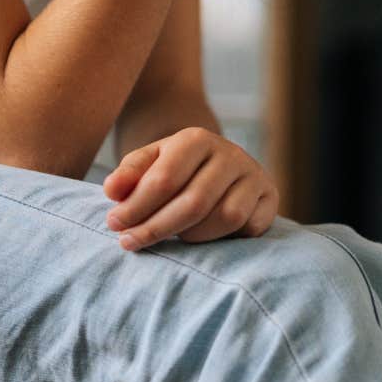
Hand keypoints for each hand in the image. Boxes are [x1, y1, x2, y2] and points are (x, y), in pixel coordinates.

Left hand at [101, 126, 278, 250]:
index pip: (164, 178)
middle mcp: (230, 153)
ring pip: (223, 218)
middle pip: (193, 202)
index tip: (114, 224)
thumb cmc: (177, 169)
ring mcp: (254, 175)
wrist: (220, 167)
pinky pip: (246, 228)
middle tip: (129, 242)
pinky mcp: (270, 198)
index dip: (137, 206)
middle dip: (157, 227)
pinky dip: (222, 238)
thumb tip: (112, 191)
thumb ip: (129, 174)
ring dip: (192, 235)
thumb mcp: (150, 163)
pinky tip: (204, 235)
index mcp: (197, 138)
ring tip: (173, 236)